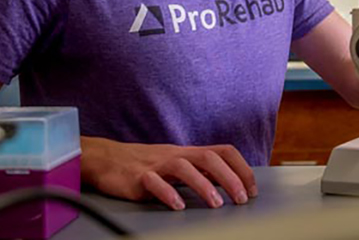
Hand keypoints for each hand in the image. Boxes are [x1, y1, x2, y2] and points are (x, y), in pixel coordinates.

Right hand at [80, 136, 257, 210]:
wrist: (105, 158)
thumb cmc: (144, 164)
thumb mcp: (176, 164)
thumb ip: (199, 171)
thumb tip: (229, 181)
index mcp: (188, 153)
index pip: (223, 151)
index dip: (241, 168)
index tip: (252, 189)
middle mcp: (175, 155)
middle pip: (208, 157)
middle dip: (230, 177)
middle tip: (242, 199)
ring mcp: (156, 165)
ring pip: (184, 167)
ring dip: (204, 185)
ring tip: (216, 204)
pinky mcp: (137, 177)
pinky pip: (154, 182)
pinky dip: (168, 194)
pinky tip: (178, 206)